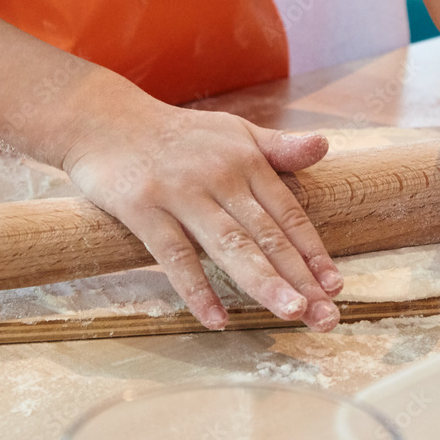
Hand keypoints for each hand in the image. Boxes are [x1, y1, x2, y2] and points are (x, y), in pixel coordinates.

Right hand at [62, 95, 342, 331]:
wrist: (104, 119)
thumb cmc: (179, 135)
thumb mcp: (234, 132)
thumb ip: (278, 148)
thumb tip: (324, 146)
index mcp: (246, 161)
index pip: (288, 213)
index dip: (313, 252)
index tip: (334, 287)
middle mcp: (220, 177)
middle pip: (266, 234)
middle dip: (299, 278)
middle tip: (325, 317)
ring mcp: (181, 194)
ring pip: (229, 245)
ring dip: (263, 282)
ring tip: (292, 313)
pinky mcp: (143, 209)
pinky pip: (174, 255)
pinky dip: (196, 288)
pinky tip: (217, 320)